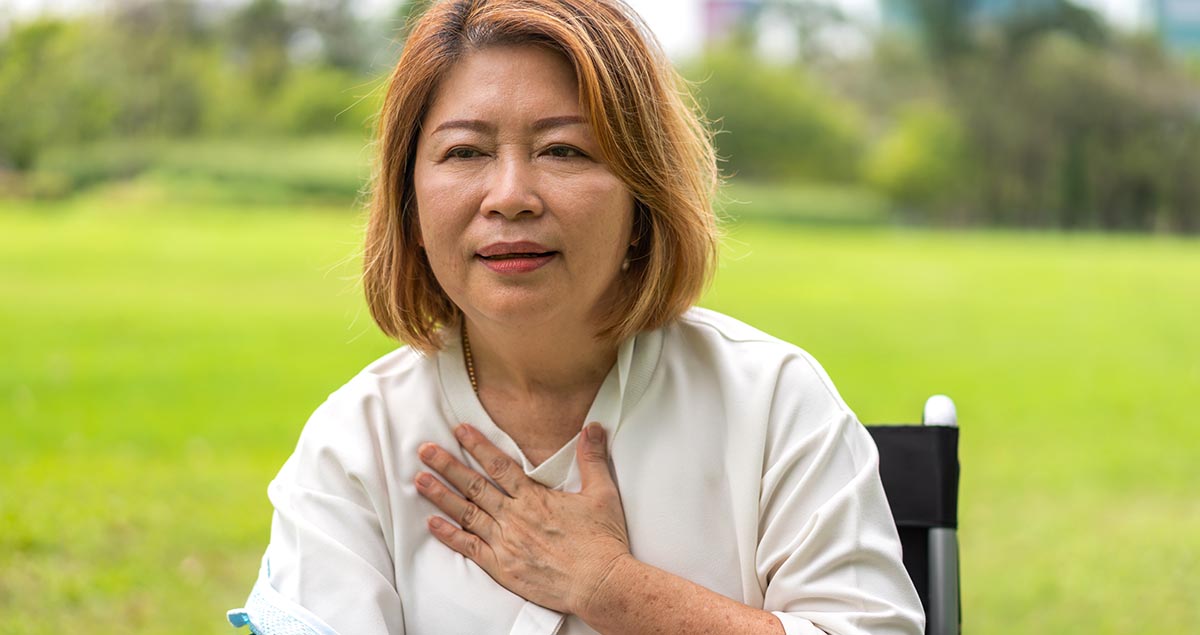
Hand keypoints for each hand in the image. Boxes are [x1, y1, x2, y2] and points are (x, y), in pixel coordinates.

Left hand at [414, 423, 631, 614]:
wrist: (599, 583)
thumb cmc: (602, 541)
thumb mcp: (602, 493)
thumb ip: (593, 459)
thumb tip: (592, 428)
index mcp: (535, 498)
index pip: (499, 465)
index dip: (477, 445)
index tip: (458, 431)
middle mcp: (514, 517)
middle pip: (474, 486)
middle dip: (447, 465)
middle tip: (425, 451)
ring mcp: (505, 542)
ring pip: (466, 513)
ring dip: (441, 495)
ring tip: (419, 480)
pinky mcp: (502, 566)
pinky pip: (469, 548)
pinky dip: (449, 535)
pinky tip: (433, 524)